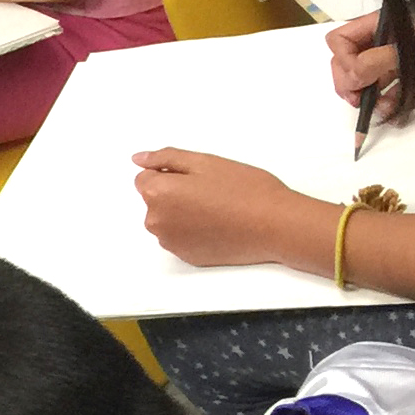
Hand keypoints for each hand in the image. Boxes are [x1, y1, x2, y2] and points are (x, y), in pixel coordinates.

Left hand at [132, 149, 313, 266]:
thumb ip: (166, 158)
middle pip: (156, 201)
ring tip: (219, 208)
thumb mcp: (205, 161)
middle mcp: (156, 222)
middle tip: (213, 191)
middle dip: (175, 193)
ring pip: (169, 220)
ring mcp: (170, 243)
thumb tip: (138, 159)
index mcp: (157, 194)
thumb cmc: (245, 190)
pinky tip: (220, 225)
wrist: (276, 225)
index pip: (145, 178)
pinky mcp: (186, 257)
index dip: (171, 174)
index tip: (199, 177)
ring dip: (184, 213)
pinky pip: (182, 238)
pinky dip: (194, 230)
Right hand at [329, 13, 400, 113]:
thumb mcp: (406, 46)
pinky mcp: (405, 72)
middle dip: (348, 83)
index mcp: (376, 25)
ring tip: (377, 108)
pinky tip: (390, 108)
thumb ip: (376, 60)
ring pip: (363, 78)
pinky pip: (386, 88)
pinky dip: (386, 101)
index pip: (339, 41)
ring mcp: (390, 57)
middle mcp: (379, 40)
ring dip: (366, 96)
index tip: (358, 78)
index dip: (343, 61)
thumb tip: (352, 79)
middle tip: (357, 99)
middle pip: (344, 61)